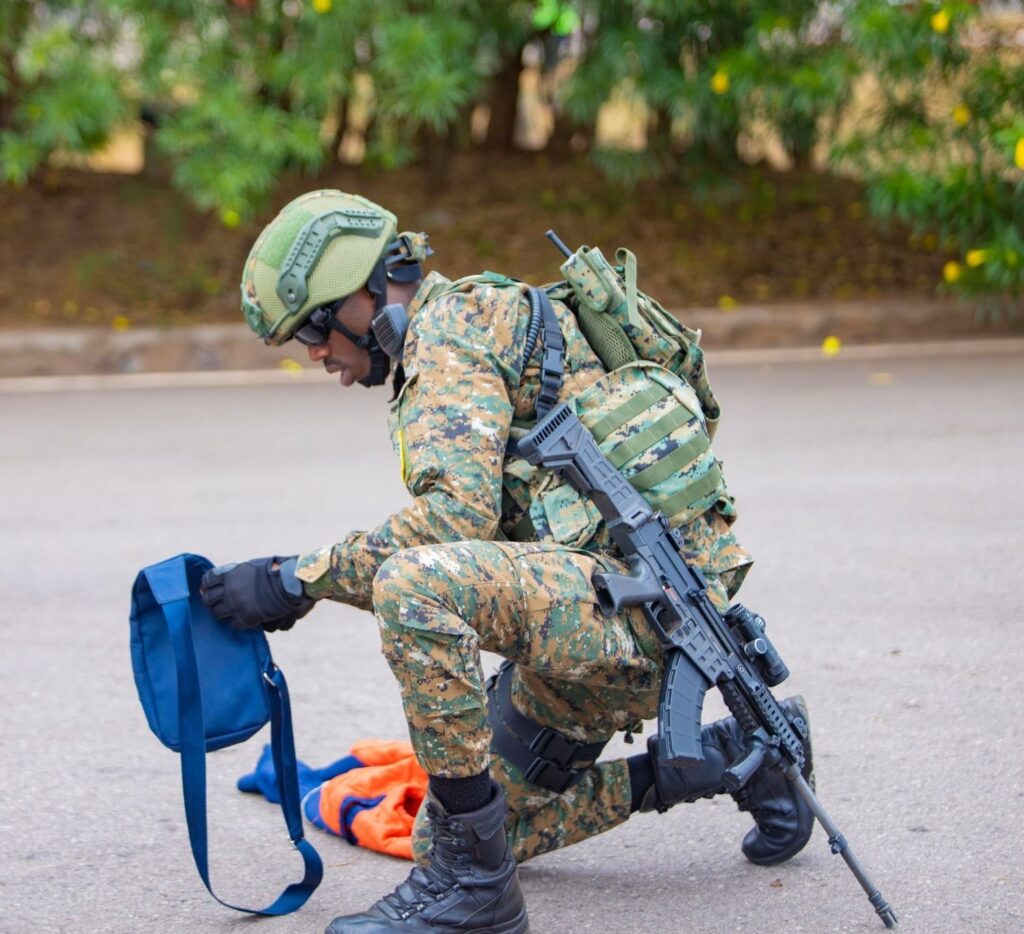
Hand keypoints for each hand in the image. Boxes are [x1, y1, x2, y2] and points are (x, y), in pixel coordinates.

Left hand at [200, 556, 314, 631]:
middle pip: (209, 599)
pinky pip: (234, 625)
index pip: (208, 580)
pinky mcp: (247, 618)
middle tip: (217, 604)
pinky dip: (238, 623)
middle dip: (212, 602)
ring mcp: (237, 604)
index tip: (208, 589)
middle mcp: (230, 589)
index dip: (207, 586)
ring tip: (231, 612)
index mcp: (230, 573)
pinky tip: (244, 619)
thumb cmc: (277, 570)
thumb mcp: (253, 566)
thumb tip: (229, 580)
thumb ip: (239, 574)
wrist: (293, 581)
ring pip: (218, 614)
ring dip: (224, 613)